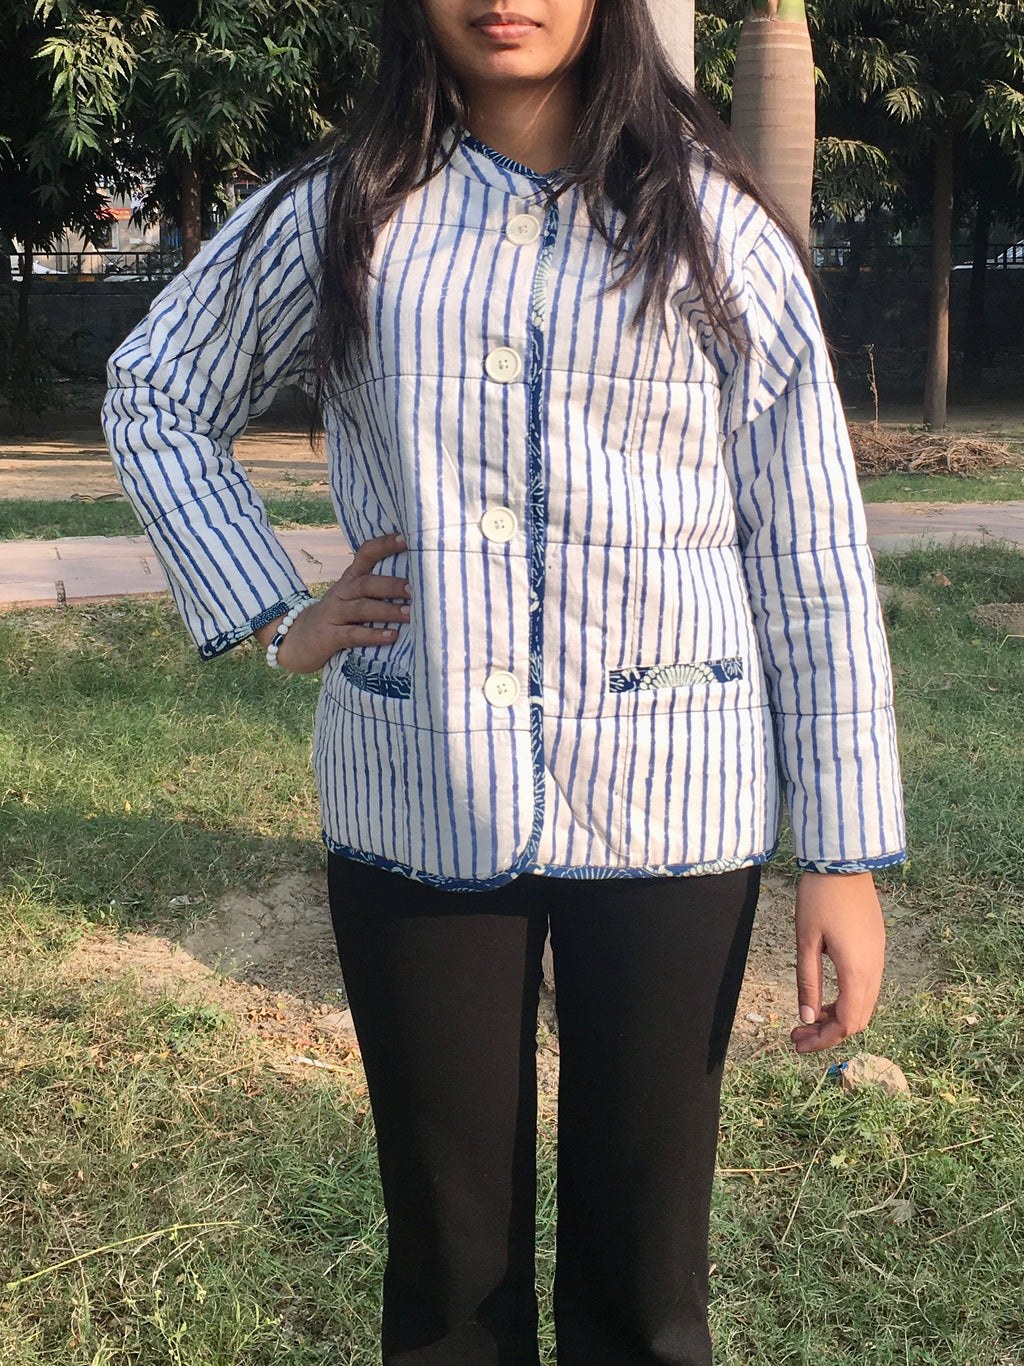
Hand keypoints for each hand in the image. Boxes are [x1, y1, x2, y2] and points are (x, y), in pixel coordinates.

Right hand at [255, 532, 410, 673]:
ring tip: (410, 614)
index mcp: (349, 579)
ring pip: (362, 608)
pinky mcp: (329, 636)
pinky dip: (373, 635)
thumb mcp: (351, 599)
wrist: (296, 640)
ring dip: (388, 610)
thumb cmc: (336, 618)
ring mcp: (333, 614)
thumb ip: (376, 591)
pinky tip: (392, 636)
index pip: (365, 554)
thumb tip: (419, 586)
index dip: (384, 545)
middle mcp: (341, 592)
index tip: (406, 539)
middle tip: (416, 588)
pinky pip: (353, 634)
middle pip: (366, 583)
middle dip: (392, 585)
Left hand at [790, 871, 885, 1054]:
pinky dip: (846, 1000)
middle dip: (828, 1033)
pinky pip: (866, 987)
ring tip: (807, 1018)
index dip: (823, 1040)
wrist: (844, 863)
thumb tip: (807, 1018)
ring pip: (864, 1004)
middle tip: (797, 1034)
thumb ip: (807, 983)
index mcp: (857, 971)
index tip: (797, 1043)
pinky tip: (824, 997)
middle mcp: (874, 969)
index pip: (846, 1023)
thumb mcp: (805, 942)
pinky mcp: (876, 948)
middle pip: (858, 1019)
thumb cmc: (819, 898)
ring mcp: (878, 958)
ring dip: (837, 1017)